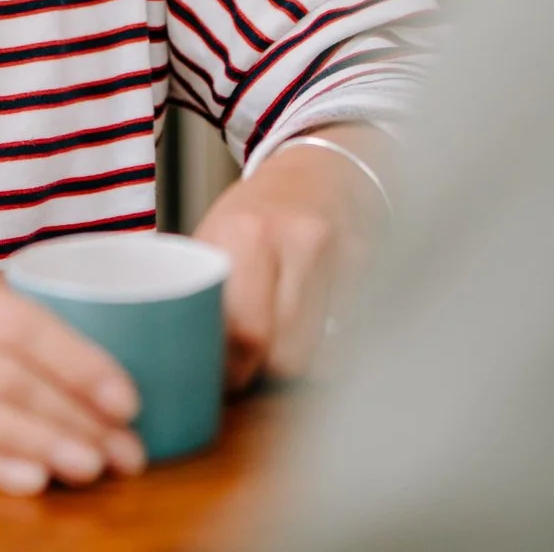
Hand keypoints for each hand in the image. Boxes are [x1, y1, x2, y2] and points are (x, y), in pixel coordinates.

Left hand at [193, 125, 390, 388]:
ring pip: (321, 356)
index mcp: (248, 233)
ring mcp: (343, 255)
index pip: (244, 334)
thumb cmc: (258, 213)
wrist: (318, 172)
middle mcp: (300, 241)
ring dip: (296, 361)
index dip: (232, 372)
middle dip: (264, 371)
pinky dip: (328, 345)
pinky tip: (313, 323)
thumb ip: (204, 294)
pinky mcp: (371, 271)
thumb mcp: (216, 237)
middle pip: (286, 355)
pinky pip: (347, 338)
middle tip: (249, 364)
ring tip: (279, 340)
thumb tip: (183, 357)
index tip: (222, 381)